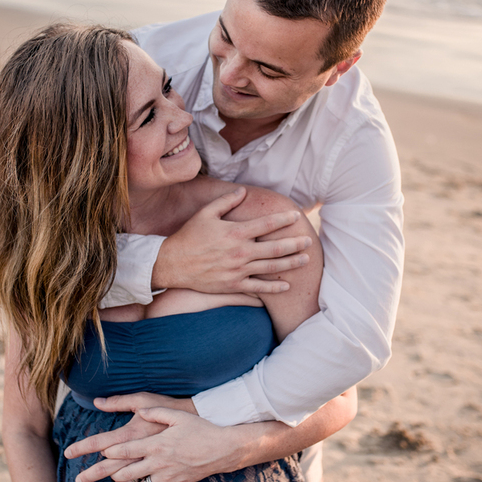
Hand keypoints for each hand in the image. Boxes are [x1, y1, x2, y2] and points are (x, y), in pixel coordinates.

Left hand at [87, 405, 242, 481]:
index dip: (111, 452)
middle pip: (128, 472)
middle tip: (86, 480)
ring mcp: (167, 477)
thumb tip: (140, 410)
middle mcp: (159, 463)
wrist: (223, 448)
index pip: (128, 449)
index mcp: (157, 444)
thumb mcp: (177, 416)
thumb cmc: (200, 428)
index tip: (97, 453)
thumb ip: (156, 413)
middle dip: (105, 477)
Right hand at [152, 187, 310, 293]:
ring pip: (271, 267)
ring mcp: (237, 271)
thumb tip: (243, 192)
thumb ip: (225, 202)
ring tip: (305, 260)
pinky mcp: (232, 285)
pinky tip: (286, 286)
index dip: (283, 220)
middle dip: (294, 244)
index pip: (266, 224)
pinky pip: (258, 288)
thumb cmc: (188, 236)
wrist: (172, 263)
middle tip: (309, 241)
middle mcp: (239, 252)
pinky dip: (273, 288)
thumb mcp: (205, 214)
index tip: (296, 216)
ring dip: (290, 264)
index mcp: (234, 232)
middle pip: (275, 248)